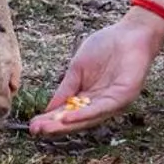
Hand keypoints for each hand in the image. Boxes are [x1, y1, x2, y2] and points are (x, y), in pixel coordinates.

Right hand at [29, 14, 163, 135]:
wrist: (131, 32)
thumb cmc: (106, 46)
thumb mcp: (78, 68)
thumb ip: (66, 88)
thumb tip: (50, 108)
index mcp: (90, 97)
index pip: (69, 112)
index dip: (51, 119)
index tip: (32, 125)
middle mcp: (101, 104)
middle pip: (77, 120)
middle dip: (56, 126)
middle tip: (36, 131)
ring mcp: (113, 102)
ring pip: (88, 118)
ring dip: (67, 125)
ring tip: (47, 129)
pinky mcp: (124, 97)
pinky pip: (101, 109)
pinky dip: (84, 114)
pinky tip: (68, 117)